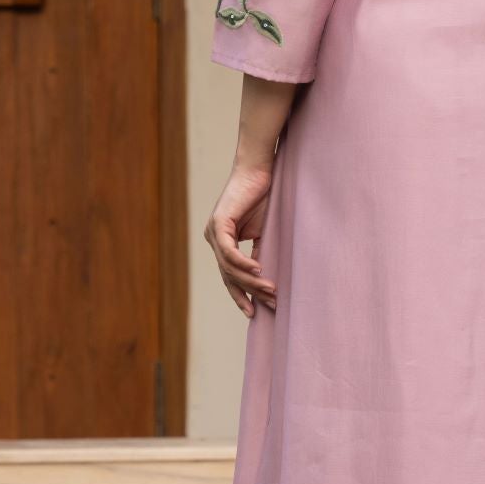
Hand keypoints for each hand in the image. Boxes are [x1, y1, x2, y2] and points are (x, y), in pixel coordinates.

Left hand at [206, 161, 276, 315]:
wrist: (258, 171)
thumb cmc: (262, 197)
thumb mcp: (262, 231)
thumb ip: (259, 251)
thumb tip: (264, 277)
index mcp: (222, 242)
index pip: (228, 276)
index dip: (240, 295)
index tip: (253, 312)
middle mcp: (213, 238)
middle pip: (229, 275)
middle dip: (249, 292)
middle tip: (269, 304)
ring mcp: (213, 232)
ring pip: (229, 267)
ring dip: (251, 281)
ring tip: (270, 290)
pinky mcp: (219, 224)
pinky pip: (229, 251)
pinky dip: (243, 263)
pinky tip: (258, 271)